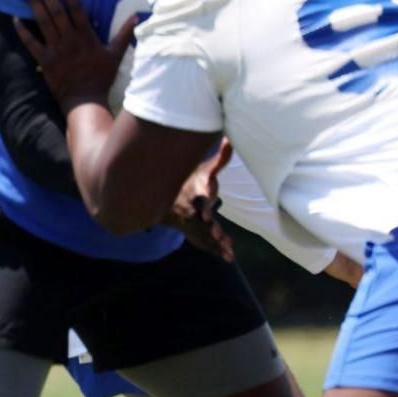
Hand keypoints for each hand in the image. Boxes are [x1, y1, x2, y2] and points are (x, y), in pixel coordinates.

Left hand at [15, 0, 137, 109]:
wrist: (85, 100)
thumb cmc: (101, 76)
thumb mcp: (116, 54)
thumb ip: (124, 34)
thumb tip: (137, 17)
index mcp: (86, 35)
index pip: (76, 7)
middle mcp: (69, 39)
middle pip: (56, 11)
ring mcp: (55, 49)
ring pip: (43, 22)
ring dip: (35, 5)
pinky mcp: (44, 61)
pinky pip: (31, 44)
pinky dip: (22, 32)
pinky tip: (14, 19)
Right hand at [168, 139, 233, 260]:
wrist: (165, 198)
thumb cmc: (189, 180)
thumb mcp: (203, 169)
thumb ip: (220, 159)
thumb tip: (232, 139)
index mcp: (195, 195)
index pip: (199, 201)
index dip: (203, 208)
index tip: (207, 215)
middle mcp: (191, 212)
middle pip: (200, 223)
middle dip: (210, 231)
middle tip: (221, 238)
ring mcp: (192, 224)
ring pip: (204, 236)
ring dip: (216, 244)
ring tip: (229, 254)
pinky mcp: (194, 233)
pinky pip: (205, 242)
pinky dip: (215, 249)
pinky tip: (229, 257)